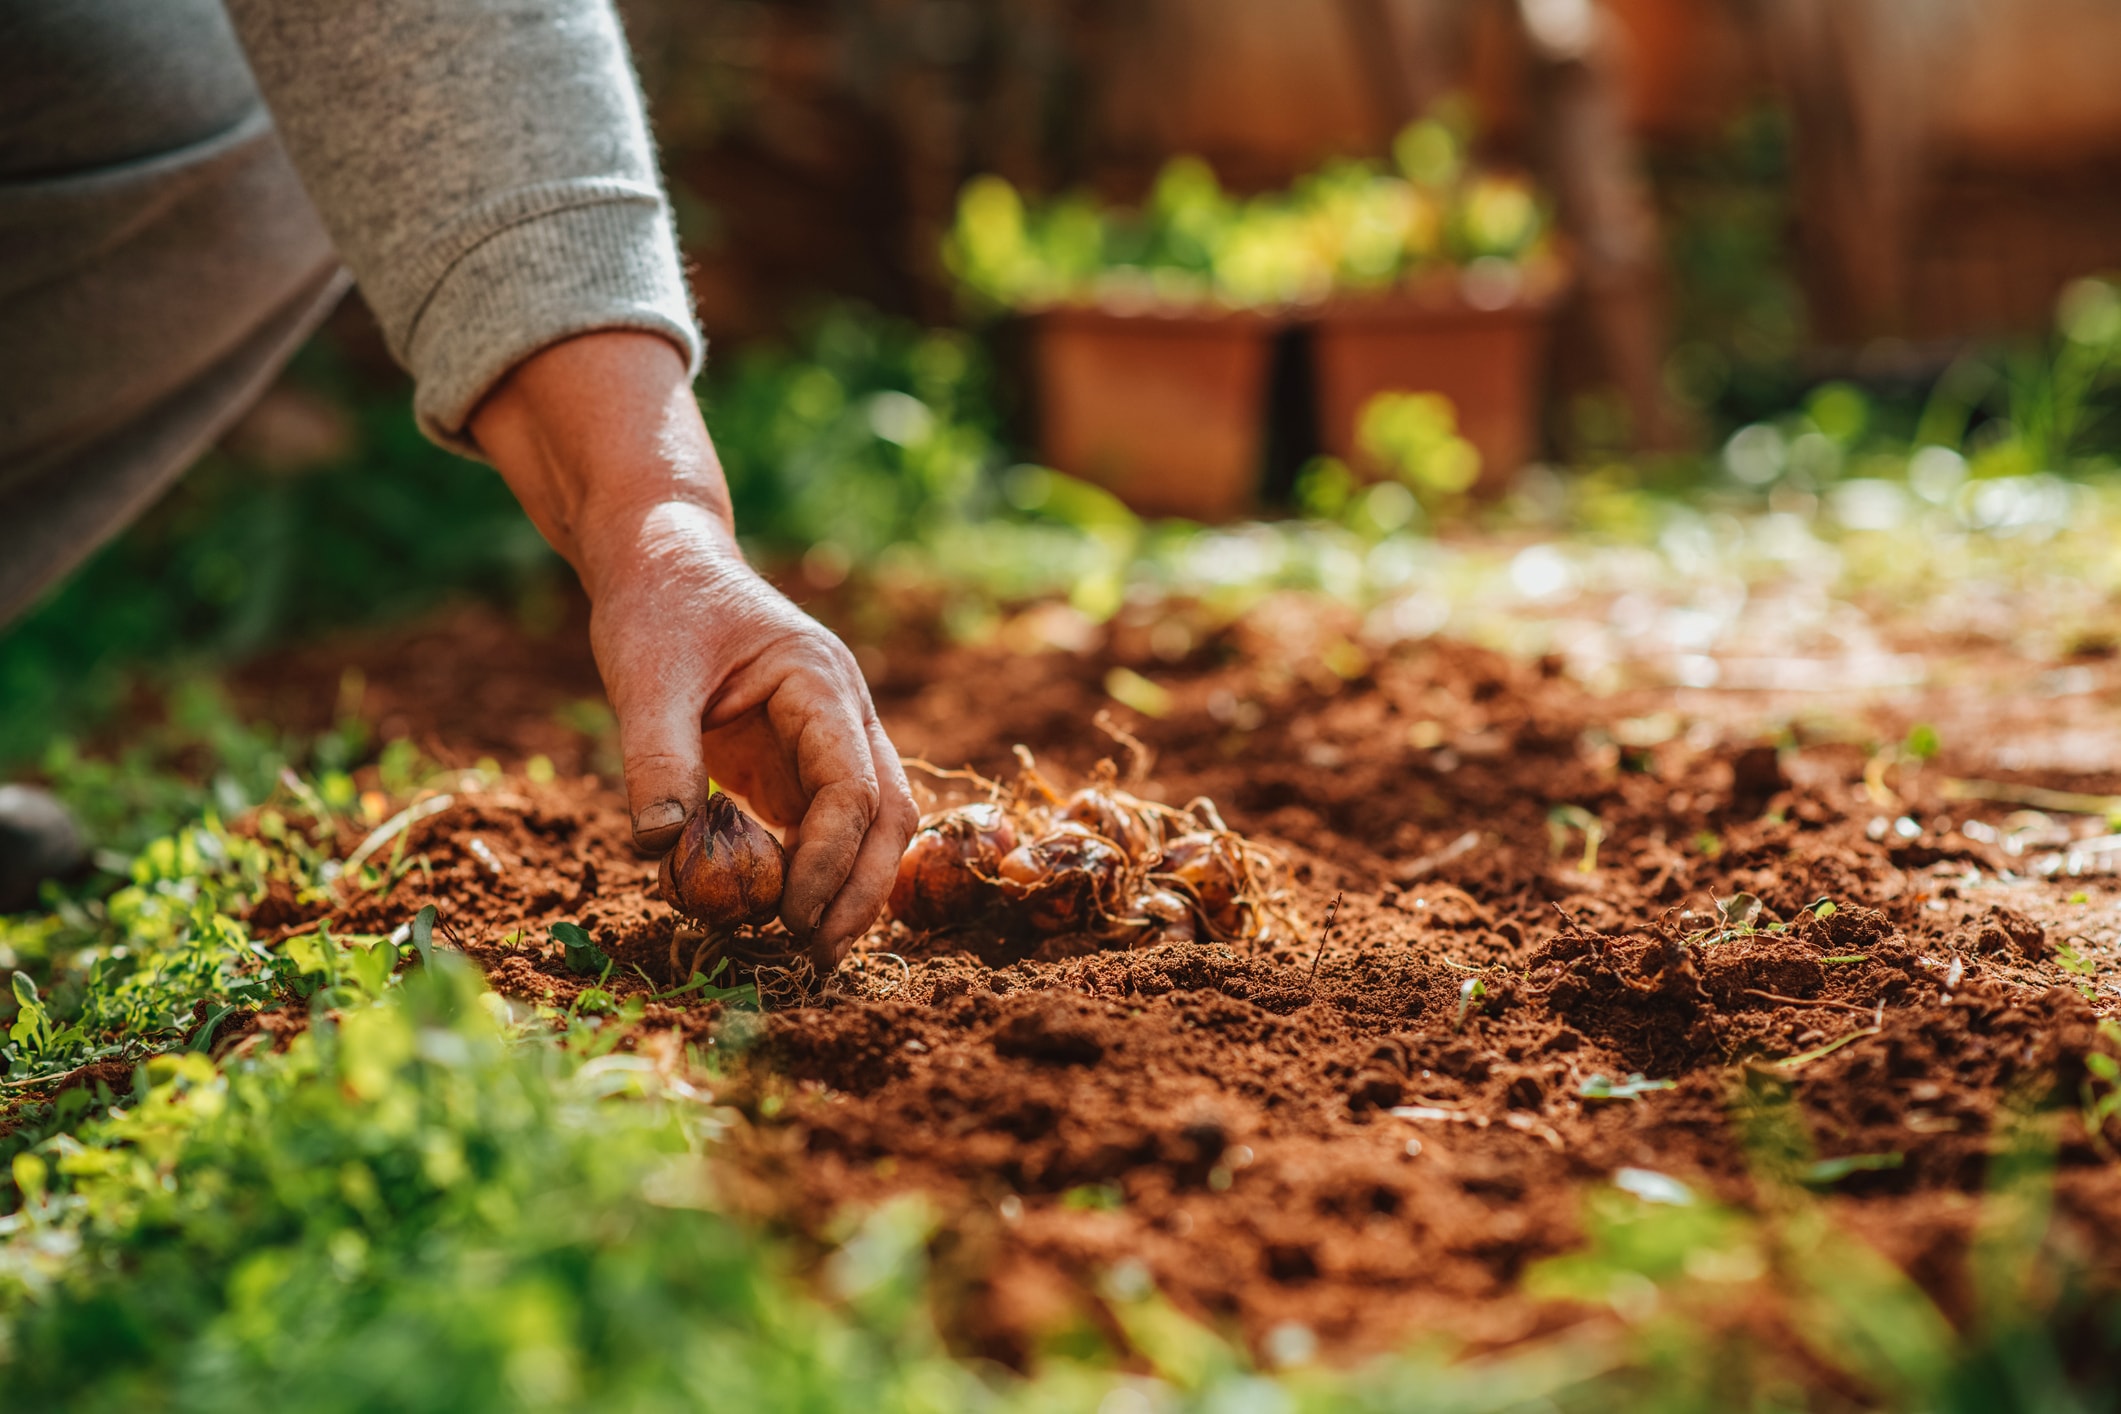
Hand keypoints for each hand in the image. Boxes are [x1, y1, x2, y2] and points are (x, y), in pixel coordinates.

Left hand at [470, 332, 916, 966]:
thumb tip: (661, 852)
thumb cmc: (658, 605)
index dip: (830, 860)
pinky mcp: (797, 762)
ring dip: (848, 890)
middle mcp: (842, 713)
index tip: (788, 917)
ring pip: (869, 826)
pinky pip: (822, 827)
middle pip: (888, 813)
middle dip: (861, 891)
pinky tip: (779, 915)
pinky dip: (812, 874)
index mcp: (821, 681)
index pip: (852, 785)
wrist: (661, 559)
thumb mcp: (646, 676)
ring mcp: (827, 739)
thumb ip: (657, 760)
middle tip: (815, 957)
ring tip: (805, 950)